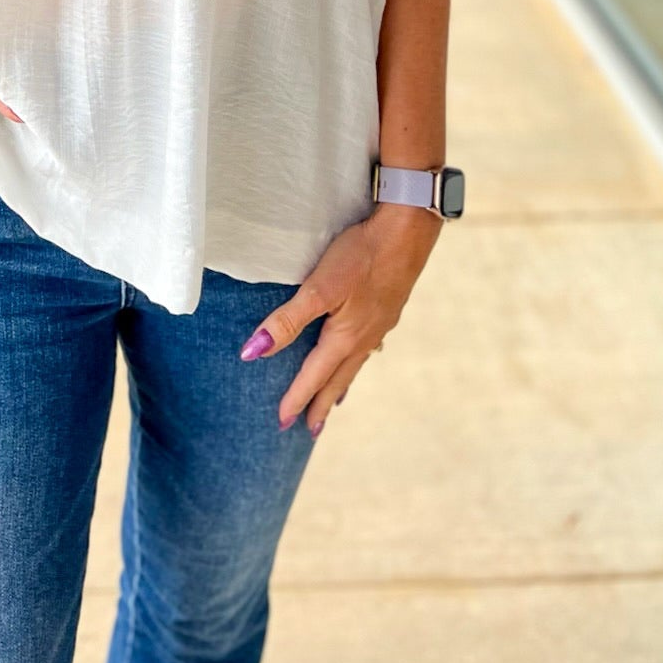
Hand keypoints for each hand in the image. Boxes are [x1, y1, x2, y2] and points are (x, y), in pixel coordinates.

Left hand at [238, 205, 439, 435]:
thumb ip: (288, 320)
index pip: (314, 376)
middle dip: (321, 404)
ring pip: (355, 363)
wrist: (408, 232)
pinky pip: (368, 345)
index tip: (282, 422)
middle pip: (338, 379)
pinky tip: (361, 350)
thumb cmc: (361, 256)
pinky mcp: (388, 308)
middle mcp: (364, 337)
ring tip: (334, 400)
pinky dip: (357, 358)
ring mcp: (379, 324)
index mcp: (345, 337)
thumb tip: (255, 352)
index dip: (296, 398)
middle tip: (311, 430)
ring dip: (340, 384)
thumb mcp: (319, 288)